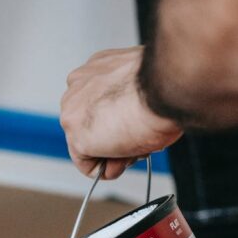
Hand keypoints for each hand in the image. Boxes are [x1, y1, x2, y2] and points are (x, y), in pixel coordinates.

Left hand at [60, 47, 182, 179]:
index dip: (119, 122)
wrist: (163, 88)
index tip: (133, 125)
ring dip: (113, 153)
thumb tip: (134, 117)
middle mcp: (80, 84)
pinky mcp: (76, 135)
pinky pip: (87, 165)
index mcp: (99, 67)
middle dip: (114, 139)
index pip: (98, 104)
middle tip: (137, 138)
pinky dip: (108, 169)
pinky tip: (124, 157)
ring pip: (88, 145)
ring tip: (134, 143)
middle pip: (91, 126)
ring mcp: (73, 110)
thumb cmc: (164, 84)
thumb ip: (131, 98)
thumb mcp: (146, 86)